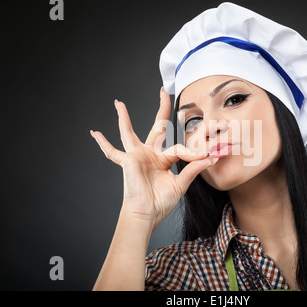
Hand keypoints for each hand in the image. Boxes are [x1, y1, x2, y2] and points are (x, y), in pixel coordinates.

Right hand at [90, 87, 217, 228]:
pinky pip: (113, 152)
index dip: (194, 153)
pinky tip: (95, 133)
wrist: (147, 215)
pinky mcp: (127, 162)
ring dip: (124, 118)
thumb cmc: (161, 202)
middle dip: (161, 108)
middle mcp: (150, 154)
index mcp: (163, 159)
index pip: (179, 148)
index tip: (208, 156)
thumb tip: (211, 158)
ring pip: (129, 132)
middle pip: (156, 126)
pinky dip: (103, 144)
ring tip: (118, 103)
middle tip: (163, 92)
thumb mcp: (181, 184)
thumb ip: (193, 169)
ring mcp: (137, 156)